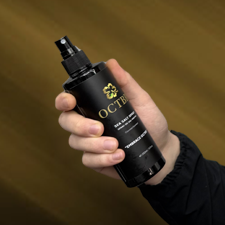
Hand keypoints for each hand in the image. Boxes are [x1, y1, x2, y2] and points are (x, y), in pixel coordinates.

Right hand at [55, 58, 171, 181]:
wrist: (162, 148)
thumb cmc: (149, 121)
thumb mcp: (140, 99)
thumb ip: (125, 82)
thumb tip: (112, 63)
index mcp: (92, 105)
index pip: (68, 100)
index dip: (63, 100)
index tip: (70, 102)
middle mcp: (86, 123)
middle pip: (66, 121)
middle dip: (80, 125)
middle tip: (99, 128)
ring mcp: (88, 143)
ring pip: (76, 143)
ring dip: (95, 145)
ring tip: (116, 145)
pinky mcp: (95, 160)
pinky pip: (88, 160)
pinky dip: (103, 159)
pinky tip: (118, 156)